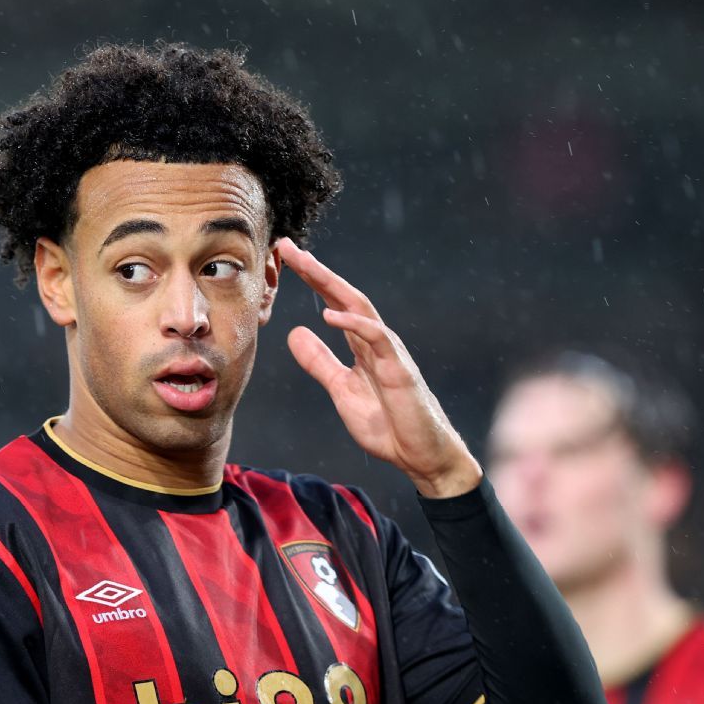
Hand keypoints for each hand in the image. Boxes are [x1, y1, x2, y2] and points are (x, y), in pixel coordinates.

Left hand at [276, 238, 481, 497]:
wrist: (421, 456)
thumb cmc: (388, 424)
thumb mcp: (341, 389)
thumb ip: (320, 362)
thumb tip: (296, 331)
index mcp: (362, 345)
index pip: (334, 303)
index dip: (311, 280)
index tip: (283, 259)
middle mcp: (377, 341)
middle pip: (344, 295)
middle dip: (316, 270)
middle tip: (287, 246)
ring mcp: (390, 353)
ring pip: (361, 308)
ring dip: (331, 284)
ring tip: (304, 265)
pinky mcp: (400, 370)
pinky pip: (378, 339)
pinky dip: (354, 324)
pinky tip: (329, 314)